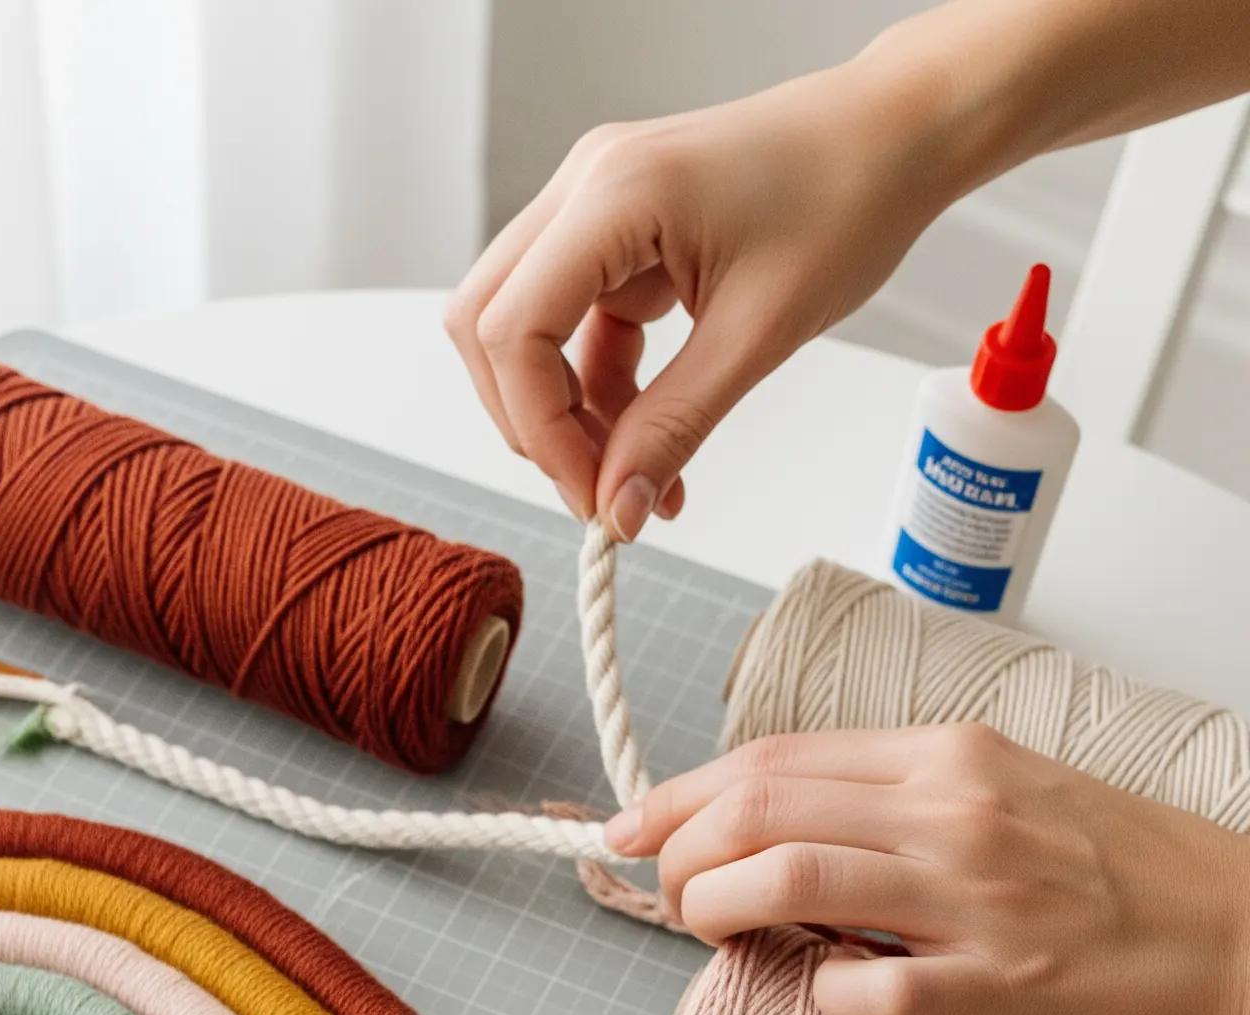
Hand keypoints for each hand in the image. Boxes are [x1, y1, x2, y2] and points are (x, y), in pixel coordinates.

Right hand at [444, 54, 963, 533]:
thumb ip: (675, 427)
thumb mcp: (760, 335)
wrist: (893, 137)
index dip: (538, 429)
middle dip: (530, 422)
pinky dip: (598, 392)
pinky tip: (646, 438)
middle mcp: (584, 186)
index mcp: (615, 194)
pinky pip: (572, 326)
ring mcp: (593, 206)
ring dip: (562, 413)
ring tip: (633, 472)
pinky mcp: (615, 232)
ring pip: (520, 330)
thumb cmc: (847, 200)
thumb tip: (617, 511)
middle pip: (487, 326)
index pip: (511, 330)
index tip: (594, 495)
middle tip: (599, 489)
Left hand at [608, 724, 1249, 1014]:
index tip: (630, 828)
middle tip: (667, 896)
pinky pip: (868, 994)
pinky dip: (820, 998)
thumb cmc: (1115, 872)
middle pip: (760, 810)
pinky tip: (823, 998)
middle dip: (679, 854)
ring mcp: (975, 900)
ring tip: (712, 936)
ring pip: (787, 880)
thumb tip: (774, 832)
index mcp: (948, 759)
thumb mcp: (1001, 794)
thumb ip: (892, 805)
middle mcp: (953, 813)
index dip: (681, 795)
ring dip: (717, 912)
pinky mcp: (1002, 986)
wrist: (1238, 929)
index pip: (776, 759)